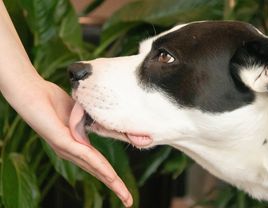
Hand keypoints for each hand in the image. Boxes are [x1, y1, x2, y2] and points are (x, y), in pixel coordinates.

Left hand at [3, 79, 132, 206]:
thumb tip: (101, 125)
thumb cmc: (51, 101)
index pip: (98, 164)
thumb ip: (89, 123)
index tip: (122, 187)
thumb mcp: (79, 113)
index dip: (111, 176)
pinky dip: (99, 166)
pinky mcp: (62, 142)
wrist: (31, 92)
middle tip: (129, 201)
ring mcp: (67, 148)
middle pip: (98, 172)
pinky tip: (109, 175)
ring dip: (110, 181)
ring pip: (94, 167)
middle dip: (115, 187)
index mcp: (76, 146)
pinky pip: (85, 155)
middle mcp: (72, 152)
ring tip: (123, 194)